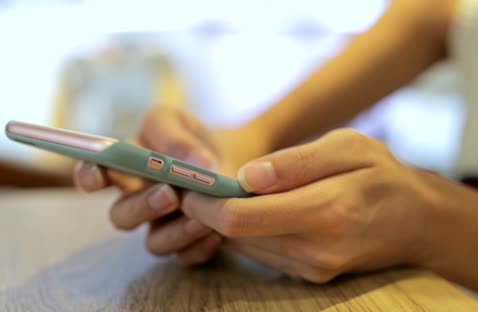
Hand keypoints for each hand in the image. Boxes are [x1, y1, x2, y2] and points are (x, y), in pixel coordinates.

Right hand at [74, 106, 224, 265]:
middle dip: (142, 207)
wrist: (228, 160)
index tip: (96, 176)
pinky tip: (215, 234)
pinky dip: (200, 247)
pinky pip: (185, 256)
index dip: (88, 177)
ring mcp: (159, 227)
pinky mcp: (185, 246)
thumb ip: (174, 137)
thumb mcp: (179, 122)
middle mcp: (136, 201)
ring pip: (153, 244)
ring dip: (175, 232)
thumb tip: (194, 163)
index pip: (92, 175)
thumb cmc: (191, 139)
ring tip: (202, 218)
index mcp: (124, 168)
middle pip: (121, 216)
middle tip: (169, 194)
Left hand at [181, 128, 441, 282]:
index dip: (205, 202)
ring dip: (226, 222)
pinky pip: (261, 253)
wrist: (415, 220)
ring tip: (224, 192)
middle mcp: (316, 250)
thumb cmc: (381, 174)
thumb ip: (295, 163)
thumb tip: (245, 177)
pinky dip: (248, 232)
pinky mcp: (309, 274)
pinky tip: (254, 209)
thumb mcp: (347, 147)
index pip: (240, 218)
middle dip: (209, 210)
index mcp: (326, 212)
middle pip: (236, 235)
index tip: (190, 182)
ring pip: (244, 246)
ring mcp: (312, 268)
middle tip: (198, 182)